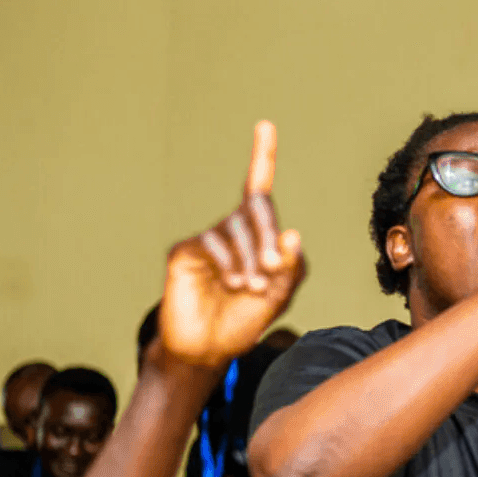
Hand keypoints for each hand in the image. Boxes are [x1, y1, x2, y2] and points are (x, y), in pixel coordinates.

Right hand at [161, 121, 305, 366]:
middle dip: (269, 236)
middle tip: (273, 268)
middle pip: (255, 209)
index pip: (258, 188)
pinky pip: (211, 242)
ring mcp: (206, 239)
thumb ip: (290, 268)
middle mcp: (230, 230)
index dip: (262, 156)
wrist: (208, 350)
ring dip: (250, 260)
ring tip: (250, 288)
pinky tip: (231, 283)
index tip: (265, 125)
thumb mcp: (277, 296)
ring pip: (236, 229)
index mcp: (255, 236)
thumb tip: (293, 234)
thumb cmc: (244, 321)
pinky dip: (228, 262)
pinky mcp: (184, 252)